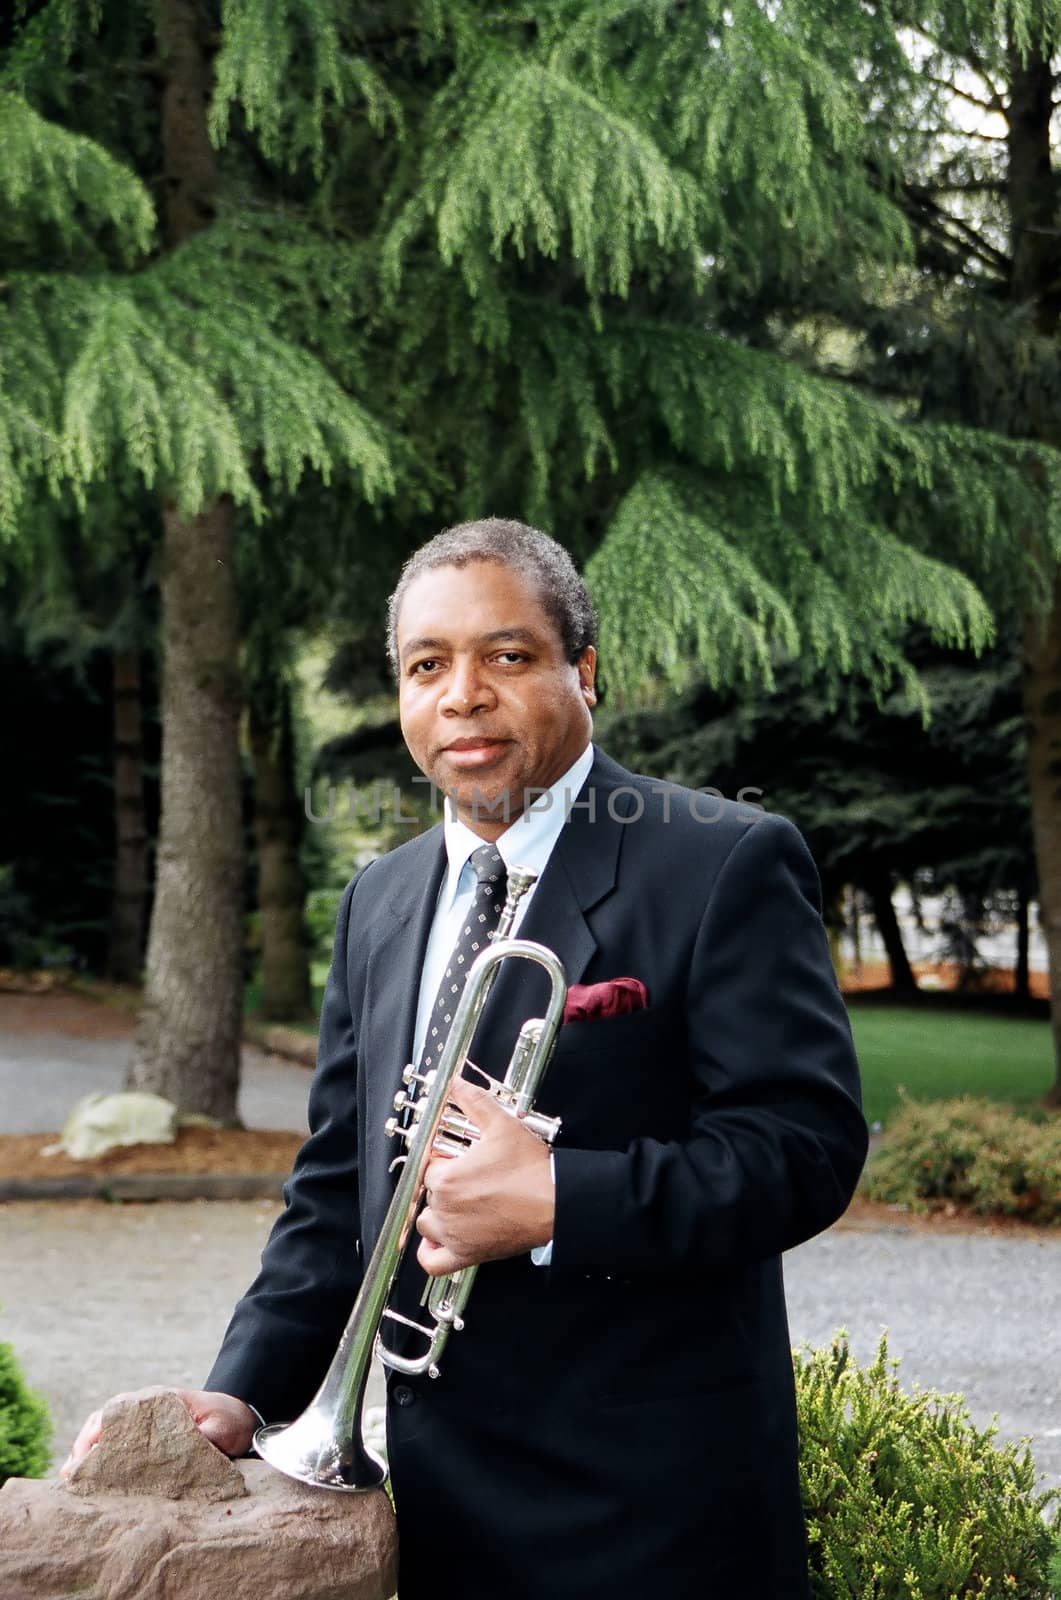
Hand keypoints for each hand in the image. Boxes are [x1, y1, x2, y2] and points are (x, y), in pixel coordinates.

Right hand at [60, 1387, 256, 1475]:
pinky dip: (97, 1459)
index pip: (119, 1410)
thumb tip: (192, 1446)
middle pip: (103, 1421)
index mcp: (159, 1401)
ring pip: (103, 1432)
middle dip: (84, 1446)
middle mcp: (145, 1409)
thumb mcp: (222, 1428)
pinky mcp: (143, 1439)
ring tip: (71, 1481)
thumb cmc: (227, 1420)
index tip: (86, 1456)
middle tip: (70, 1475)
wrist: (236, 1417)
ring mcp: (141, 1423)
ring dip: (86, 1453)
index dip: (99, 1432)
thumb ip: (208, 1436)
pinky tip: (88, 1481)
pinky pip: (113, 1444)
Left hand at [416, 1077, 554, 1276]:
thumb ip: (475, 1101)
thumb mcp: (502, 1126)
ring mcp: (455, 1235)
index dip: (445, 1159)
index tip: (458, 1158)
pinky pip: (433, 1261)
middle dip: (447, 1183)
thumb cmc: (531, 1172)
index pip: (430, 1166)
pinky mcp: (467, 1255)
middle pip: (430, 1193)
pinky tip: (440, 1240)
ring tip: (460, 1202)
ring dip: (438, 1212)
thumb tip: (458, 1085)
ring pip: (428, 1223)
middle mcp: (446, 1208)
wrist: (556, 1203)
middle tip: (471, 1177)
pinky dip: (431, 1252)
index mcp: (448, 1179)